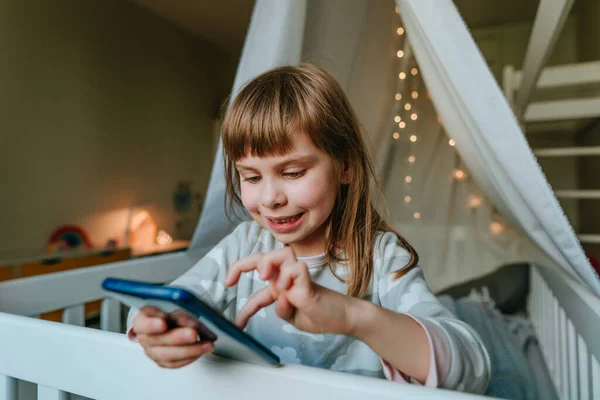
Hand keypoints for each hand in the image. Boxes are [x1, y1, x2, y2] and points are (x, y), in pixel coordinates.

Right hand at [132, 306, 214, 367]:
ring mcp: (152, 351)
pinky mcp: (162, 361)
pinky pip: (175, 363)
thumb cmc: (170, 312)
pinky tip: (201, 351)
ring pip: (168, 355)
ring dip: (190, 350)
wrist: (169, 322)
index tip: (163, 323)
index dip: (151, 324)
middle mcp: (144, 337)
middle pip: (158, 340)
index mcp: (142, 318)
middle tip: (194, 333)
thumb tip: (193, 325)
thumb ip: (180, 314)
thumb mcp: (175, 307)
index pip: (142, 322)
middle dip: (178, 337)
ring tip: (206, 345)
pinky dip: (190, 357)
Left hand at [225, 247, 356, 335]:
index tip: (234, 311)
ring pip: (280, 253)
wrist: (343, 319)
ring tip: (264, 277)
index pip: (257, 287)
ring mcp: (298, 278)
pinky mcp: (309, 283)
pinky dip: (289, 276)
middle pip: (262, 257)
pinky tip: (288, 291)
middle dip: (241, 265)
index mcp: (280, 286)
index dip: (243, 297)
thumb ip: (282, 311)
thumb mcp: (293, 319)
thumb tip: (279, 300)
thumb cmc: (320, 315)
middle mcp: (286, 278)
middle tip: (230, 282)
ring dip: (267, 262)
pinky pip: (297, 269)